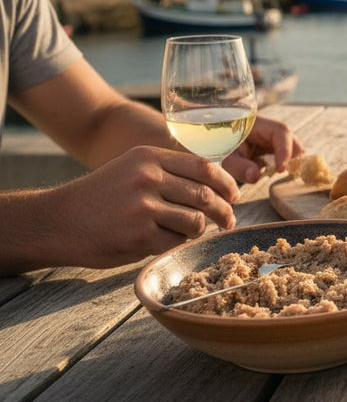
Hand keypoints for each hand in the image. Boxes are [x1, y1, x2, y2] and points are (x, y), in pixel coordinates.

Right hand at [0, 146, 239, 274]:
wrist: (57, 221)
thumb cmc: (101, 197)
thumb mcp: (132, 169)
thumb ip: (169, 172)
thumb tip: (217, 186)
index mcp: (149, 157)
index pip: (204, 167)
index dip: (227, 184)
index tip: (235, 196)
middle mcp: (147, 177)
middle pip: (206, 196)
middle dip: (224, 212)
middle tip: (229, 221)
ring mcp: (144, 207)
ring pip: (196, 221)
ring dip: (198, 230)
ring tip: (187, 232)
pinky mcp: (140, 236)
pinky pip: (175, 242)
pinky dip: (174, 244)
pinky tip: (159, 241)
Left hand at [221, 116, 303, 183]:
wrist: (217, 142)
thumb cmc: (222, 146)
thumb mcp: (226, 157)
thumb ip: (239, 166)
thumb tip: (255, 176)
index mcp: (259, 124)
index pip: (281, 132)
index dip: (285, 151)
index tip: (280, 169)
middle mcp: (271, 129)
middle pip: (292, 140)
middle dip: (290, 158)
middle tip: (277, 172)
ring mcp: (275, 139)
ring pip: (294, 150)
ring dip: (287, 162)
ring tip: (272, 171)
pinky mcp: (276, 148)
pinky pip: (288, 156)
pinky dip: (284, 165)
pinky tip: (272, 170)